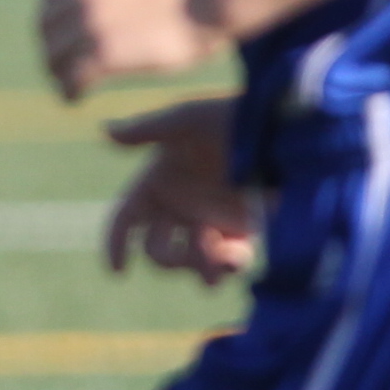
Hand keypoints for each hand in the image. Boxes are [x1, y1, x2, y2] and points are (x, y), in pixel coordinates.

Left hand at [36, 0, 223, 100]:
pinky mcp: (105, 51)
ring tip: (68, 85)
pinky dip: (69, 90)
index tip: (61, 34)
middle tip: (60, 66)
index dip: (53, 18)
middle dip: (52, 46)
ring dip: (58, 72)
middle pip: (46, 26)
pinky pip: (73, 76)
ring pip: (54, 54)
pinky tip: (75, 98)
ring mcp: (91, 19)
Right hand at [99, 99, 258, 282]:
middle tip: (182, 257)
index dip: (116, 244)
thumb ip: (147, 129)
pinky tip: (235, 258)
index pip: (125, 218)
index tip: (120, 271)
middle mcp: (180, 204)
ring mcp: (210, 219)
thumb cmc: (233, 117)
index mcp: (158, 181)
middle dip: (166, 258)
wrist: (284, 129)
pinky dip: (229, 266)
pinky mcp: (241, 230)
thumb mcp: (188, 119)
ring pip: (191, 261)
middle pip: (155, 248)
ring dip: (198, 268)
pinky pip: (228, 261)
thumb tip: (105, 131)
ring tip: (214, 272)